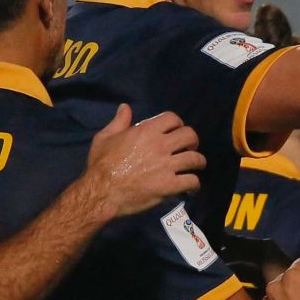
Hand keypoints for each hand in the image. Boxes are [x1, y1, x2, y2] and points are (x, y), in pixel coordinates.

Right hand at [82, 104, 204, 217]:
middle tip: (189, 148)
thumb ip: (119, 122)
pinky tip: (192, 187)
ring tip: (196, 166)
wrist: (100, 192)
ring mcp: (166, 166)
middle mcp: (160, 145)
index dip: (177, 124)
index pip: (173, 118)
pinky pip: (192, 181)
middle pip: (190, 135)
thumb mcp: (105, 137)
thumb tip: (125, 107)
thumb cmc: (101, 165)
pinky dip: (194, 184)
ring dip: (198, 162)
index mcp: (146, 131)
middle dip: (193, 141)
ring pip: (195, 158)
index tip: (176, 131)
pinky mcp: (169, 185)